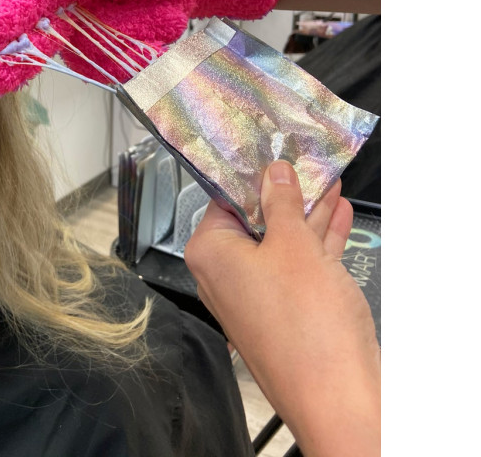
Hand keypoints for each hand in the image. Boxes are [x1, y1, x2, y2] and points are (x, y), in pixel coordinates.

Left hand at [185, 161, 379, 456]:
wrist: (339, 396)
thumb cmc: (305, 328)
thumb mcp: (293, 243)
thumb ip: (281, 201)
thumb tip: (273, 174)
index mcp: (210, 253)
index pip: (222, 199)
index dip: (248, 174)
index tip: (267, 152)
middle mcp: (225, 275)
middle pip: (253, 219)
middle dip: (283, 193)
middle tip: (302, 163)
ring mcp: (256, 295)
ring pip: (279, 242)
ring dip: (305, 213)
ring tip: (325, 182)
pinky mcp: (284, 310)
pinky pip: (297, 265)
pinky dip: (316, 241)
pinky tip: (335, 215)